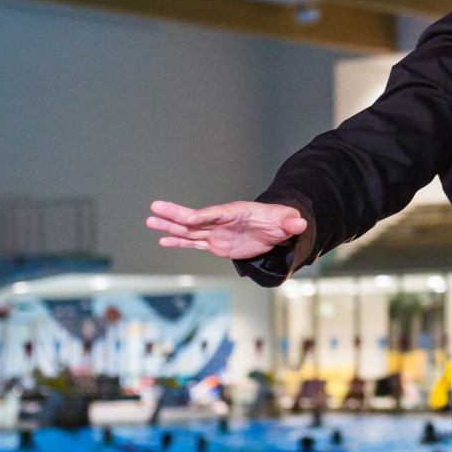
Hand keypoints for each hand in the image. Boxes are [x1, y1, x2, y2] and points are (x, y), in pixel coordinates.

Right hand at [146, 200, 306, 259]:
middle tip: (154, 207)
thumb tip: (301, 223)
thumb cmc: (279, 222)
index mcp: (236, 212)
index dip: (204, 216)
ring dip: (170, 227)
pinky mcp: (215, 243)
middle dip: (176, 214)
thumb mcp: (287, 221)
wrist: (275, 230)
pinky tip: (162, 241)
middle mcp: (221, 220)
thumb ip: (290, 222)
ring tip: (149, 221)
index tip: (189, 219)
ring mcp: (216, 232)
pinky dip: (178, 242)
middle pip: (196, 217)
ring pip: (189, 230)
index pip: (217, 213)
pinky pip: (193, 243)